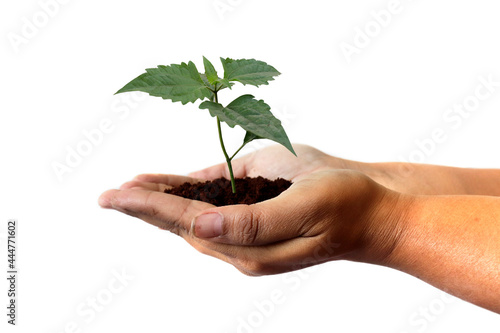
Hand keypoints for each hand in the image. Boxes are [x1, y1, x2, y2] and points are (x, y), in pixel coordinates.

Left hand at [98, 146, 406, 274]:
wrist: (373, 208)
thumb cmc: (345, 206)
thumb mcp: (303, 210)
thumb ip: (252, 223)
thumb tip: (200, 227)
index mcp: (249, 246)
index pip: (188, 223)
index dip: (150, 206)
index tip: (116, 195)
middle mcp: (242, 241)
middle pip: (182, 223)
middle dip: (144, 207)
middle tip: (108, 196)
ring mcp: (248, 228)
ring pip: (194, 214)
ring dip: (161, 200)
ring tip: (129, 190)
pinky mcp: (257, 210)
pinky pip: (215, 202)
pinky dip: (188, 192)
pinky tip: (171, 187)